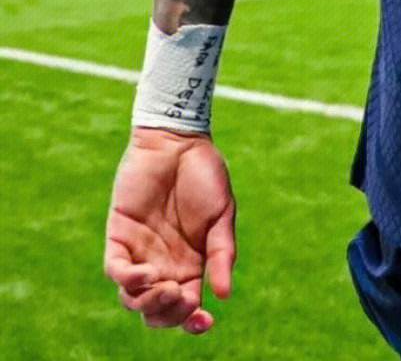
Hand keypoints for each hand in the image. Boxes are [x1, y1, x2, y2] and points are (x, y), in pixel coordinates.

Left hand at [105, 127, 235, 332]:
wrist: (179, 141)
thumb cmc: (205, 174)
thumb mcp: (222, 215)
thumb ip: (222, 253)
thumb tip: (222, 296)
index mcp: (191, 264)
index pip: (186, 307)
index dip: (192, 322)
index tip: (204, 322)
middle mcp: (163, 264)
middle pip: (157, 311)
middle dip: (169, 315)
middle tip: (182, 298)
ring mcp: (139, 252)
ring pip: (133, 299)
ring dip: (148, 303)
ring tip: (165, 287)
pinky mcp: (119, 237)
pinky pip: (116, 270)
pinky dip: (128, 280)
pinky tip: (146, 273)